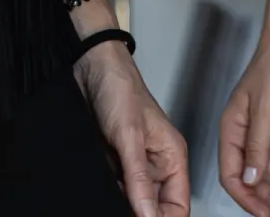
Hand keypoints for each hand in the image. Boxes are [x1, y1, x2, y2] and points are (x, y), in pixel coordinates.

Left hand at [75, 40, 189, 216]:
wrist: (91, 68)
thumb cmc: (119, 89)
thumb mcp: (130, 137)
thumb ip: (139, 179)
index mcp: (172, 158)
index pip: (178, 207)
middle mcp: (156, 165)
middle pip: (156, 209)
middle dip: (141, 215)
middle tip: (123, 212)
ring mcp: (134, 166)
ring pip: (134, 202)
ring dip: (124, 207)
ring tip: (109, 201)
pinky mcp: (115, 164)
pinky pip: (116, 191)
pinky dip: (110, 197)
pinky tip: (100, 195)